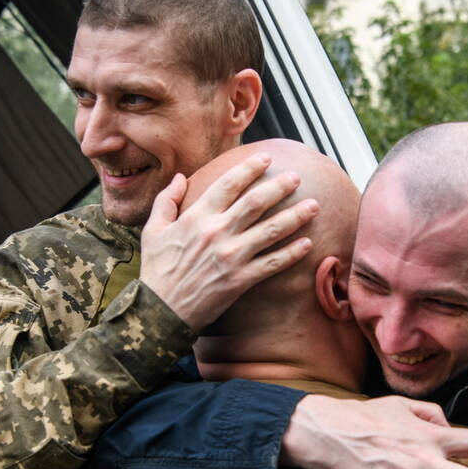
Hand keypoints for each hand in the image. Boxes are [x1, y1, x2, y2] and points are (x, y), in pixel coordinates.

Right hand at [138, 153, 318, 330]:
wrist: (161, 311)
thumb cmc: (156, 270)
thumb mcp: (153, 230)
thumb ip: (167, 200)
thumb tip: (181, 177)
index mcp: (196, 217)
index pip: (228, 184)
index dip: (249, 168)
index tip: (266, 157)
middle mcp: (217, 233)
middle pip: (256, 203)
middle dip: (280, 187)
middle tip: (297, 177)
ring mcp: (231, 257)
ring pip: (271, 231)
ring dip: (295, 216)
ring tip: (314, 205)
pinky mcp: (240, 280)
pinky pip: (272, 264)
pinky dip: (291, 253)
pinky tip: (307, 243)